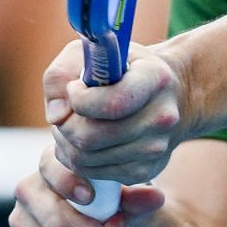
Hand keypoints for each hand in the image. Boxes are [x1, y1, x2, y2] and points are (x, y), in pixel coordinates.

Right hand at [9, 147, 164, 226]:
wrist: (96, 219)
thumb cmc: (111, 197)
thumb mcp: (127, 193)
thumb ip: (138, 196)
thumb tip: (154, 198)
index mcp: (51, 163)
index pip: (51, 169)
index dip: (70, 183)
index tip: (93, 197)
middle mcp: (27, 190)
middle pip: (59, 226)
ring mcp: (21, 223)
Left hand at [41, 41, 187, 185]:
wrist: (169, 94)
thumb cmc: (123, 69)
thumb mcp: (93, 52)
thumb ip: (62, 75)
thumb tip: (57, 116)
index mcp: (155, 79)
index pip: (112, 103)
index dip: (79, 100)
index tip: (74, 88)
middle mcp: (161, 117)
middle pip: (91, 137)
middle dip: (65, 126)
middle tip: (65, 113)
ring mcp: (155, 148)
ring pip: (86, 160)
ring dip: (67, 144)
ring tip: (72, 124)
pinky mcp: (146, 171)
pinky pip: (94, 174)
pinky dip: (78, 160)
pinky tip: (83, 140)